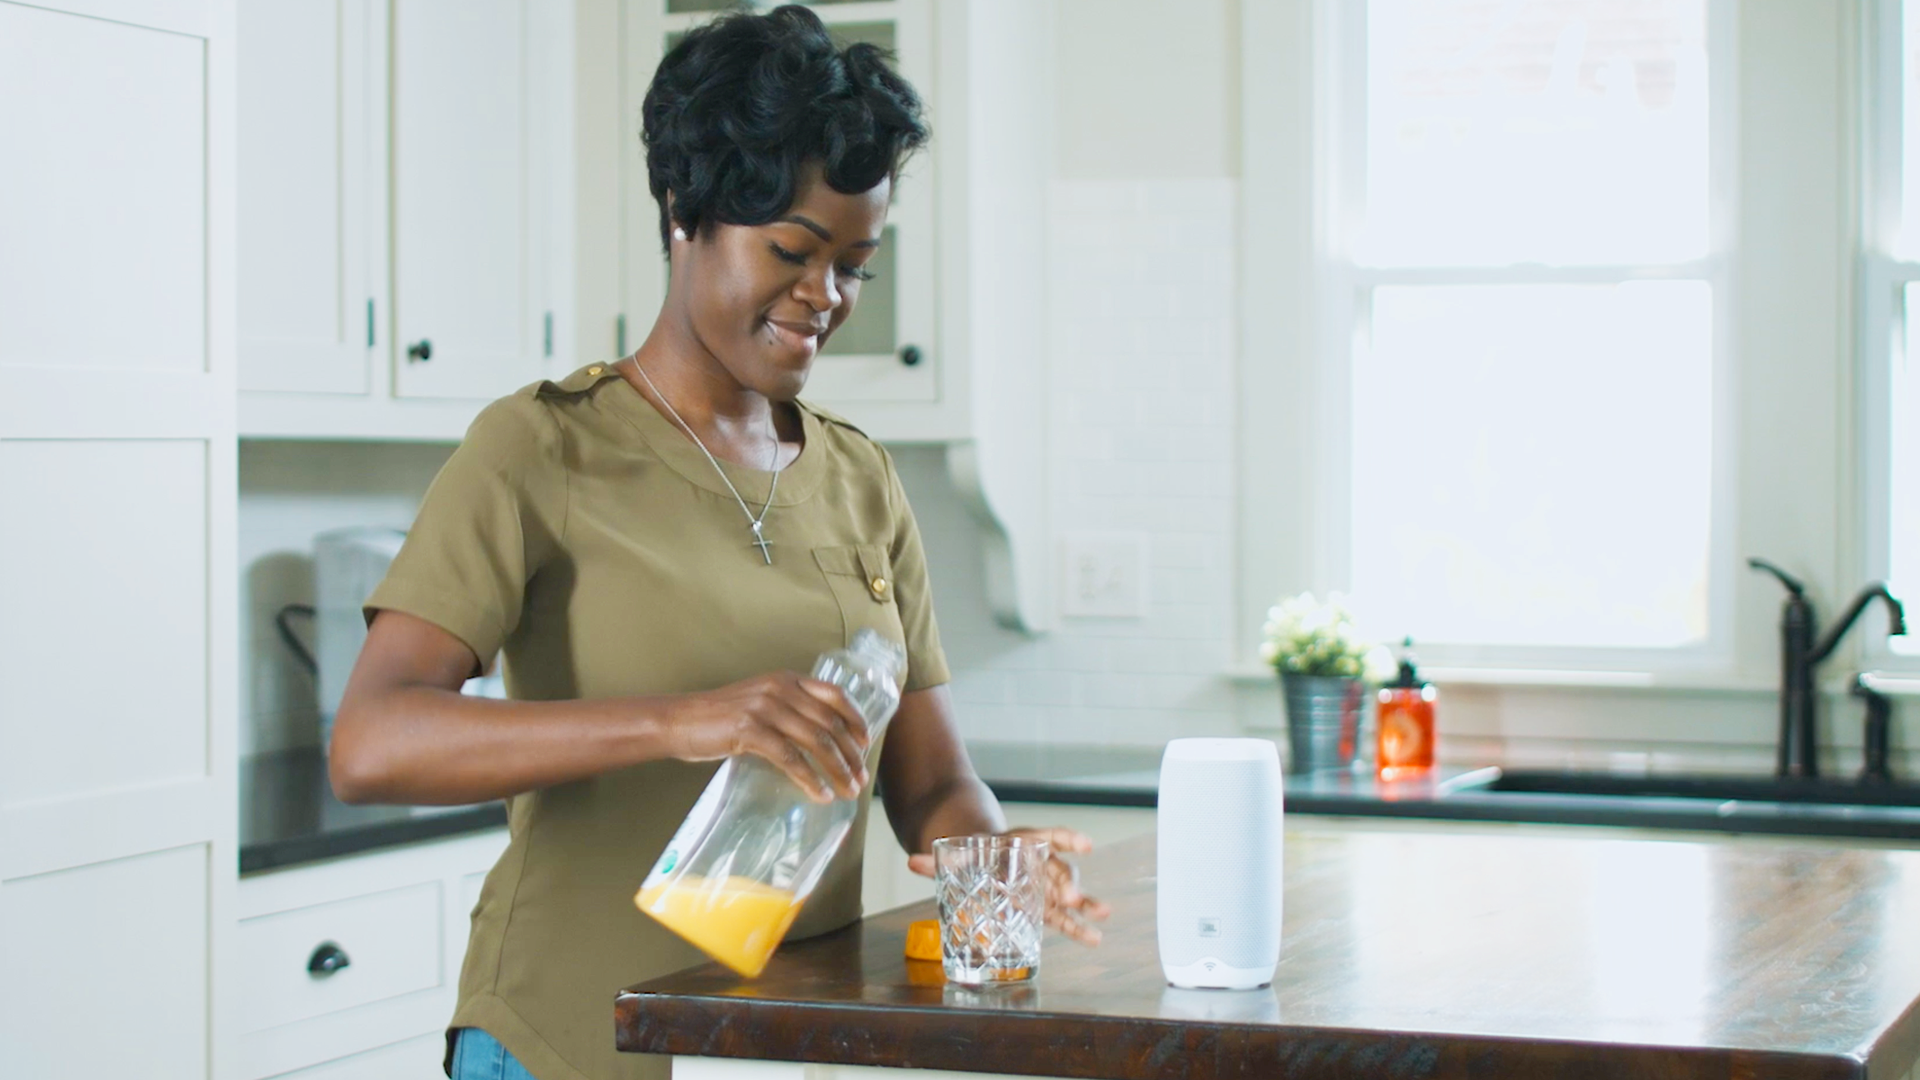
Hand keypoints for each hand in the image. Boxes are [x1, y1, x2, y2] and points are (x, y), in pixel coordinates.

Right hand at [663, 671, 870, 801]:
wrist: (679, 721)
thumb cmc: (720, 718)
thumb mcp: (760, 702)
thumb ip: (789, 709)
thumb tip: (823, 738)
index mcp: (787, 679)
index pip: (835, 695)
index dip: (856, 720)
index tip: (866, 744)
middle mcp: (781, 688)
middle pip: (830, 723)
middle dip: (851, 755)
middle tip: (860, 780)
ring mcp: (766, 708)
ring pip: (816, 742)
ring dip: (837, 770)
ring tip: (847, 792)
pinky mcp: (750, 730)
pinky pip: (791, 758)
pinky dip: (810, 779)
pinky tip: (820, 794)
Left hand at [908, 826, 1111, 945]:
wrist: (979, 861)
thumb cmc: (971, 855)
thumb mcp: (954, 855)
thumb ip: (935, 861)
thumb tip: (912, 861)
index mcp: (1020, 843)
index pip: (1047, 836)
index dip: (1067, 839)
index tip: (1087, 844)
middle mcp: (1037, 863)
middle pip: (1058, 869)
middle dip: (1068, 882)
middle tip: (1072, 897)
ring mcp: (1043, 885)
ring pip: (1067, 892)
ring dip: (1084, 903)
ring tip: (1102, 913)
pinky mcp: (1042, 907)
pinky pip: (1063, 917)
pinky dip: (1078, 927)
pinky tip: (1094, 938)